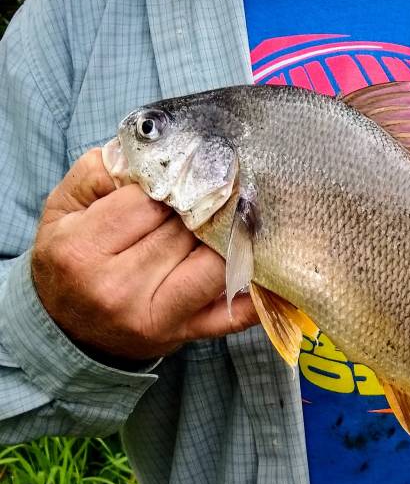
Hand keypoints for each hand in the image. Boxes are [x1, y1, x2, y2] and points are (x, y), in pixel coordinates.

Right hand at [31, 148, 257, 361]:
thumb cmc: (72, 260)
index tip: (191, 174)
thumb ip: (99, 172)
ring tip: (239, 217)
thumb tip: (151, 149)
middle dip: (204, 209)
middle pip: (183, 232)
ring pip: (214, 264)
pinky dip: (258, 293)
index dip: (173, 185)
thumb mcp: (64, 210)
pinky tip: (271, 269)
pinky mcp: (186, 334)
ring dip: (231, 238)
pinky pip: (234, 314)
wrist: (71, 330)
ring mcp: (156, 316)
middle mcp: (117, 286)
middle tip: (224, 190)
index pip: (147, 203)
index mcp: (82, 248)